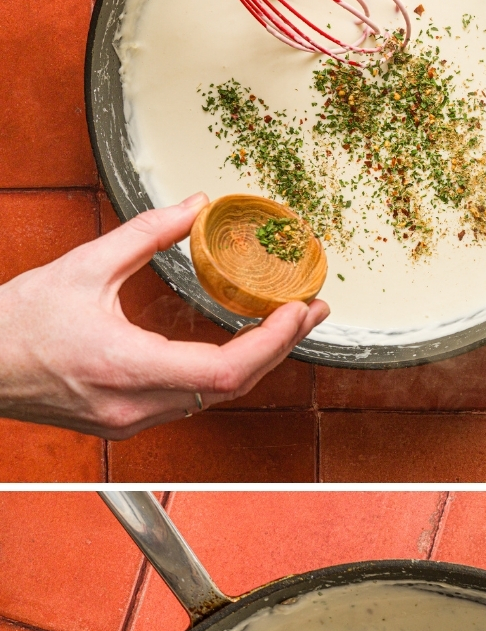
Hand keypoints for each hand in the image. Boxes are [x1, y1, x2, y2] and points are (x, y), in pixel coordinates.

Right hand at [0, 193, 329, 438]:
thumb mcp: (83, 266)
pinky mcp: (125, 425)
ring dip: (255, 362)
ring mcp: (131, 422)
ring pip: (214, 398)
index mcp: (125, 367)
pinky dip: (222, 373)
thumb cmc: (14, 325)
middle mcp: (134, 406)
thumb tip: (195, 205)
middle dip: (280, 346)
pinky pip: (190, 401)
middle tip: (311, 310)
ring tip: (286, 323)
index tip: (299, 310)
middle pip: (232, 387)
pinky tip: (239, 346)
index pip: (225, 369)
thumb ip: (147, 234)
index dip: (272, 342)